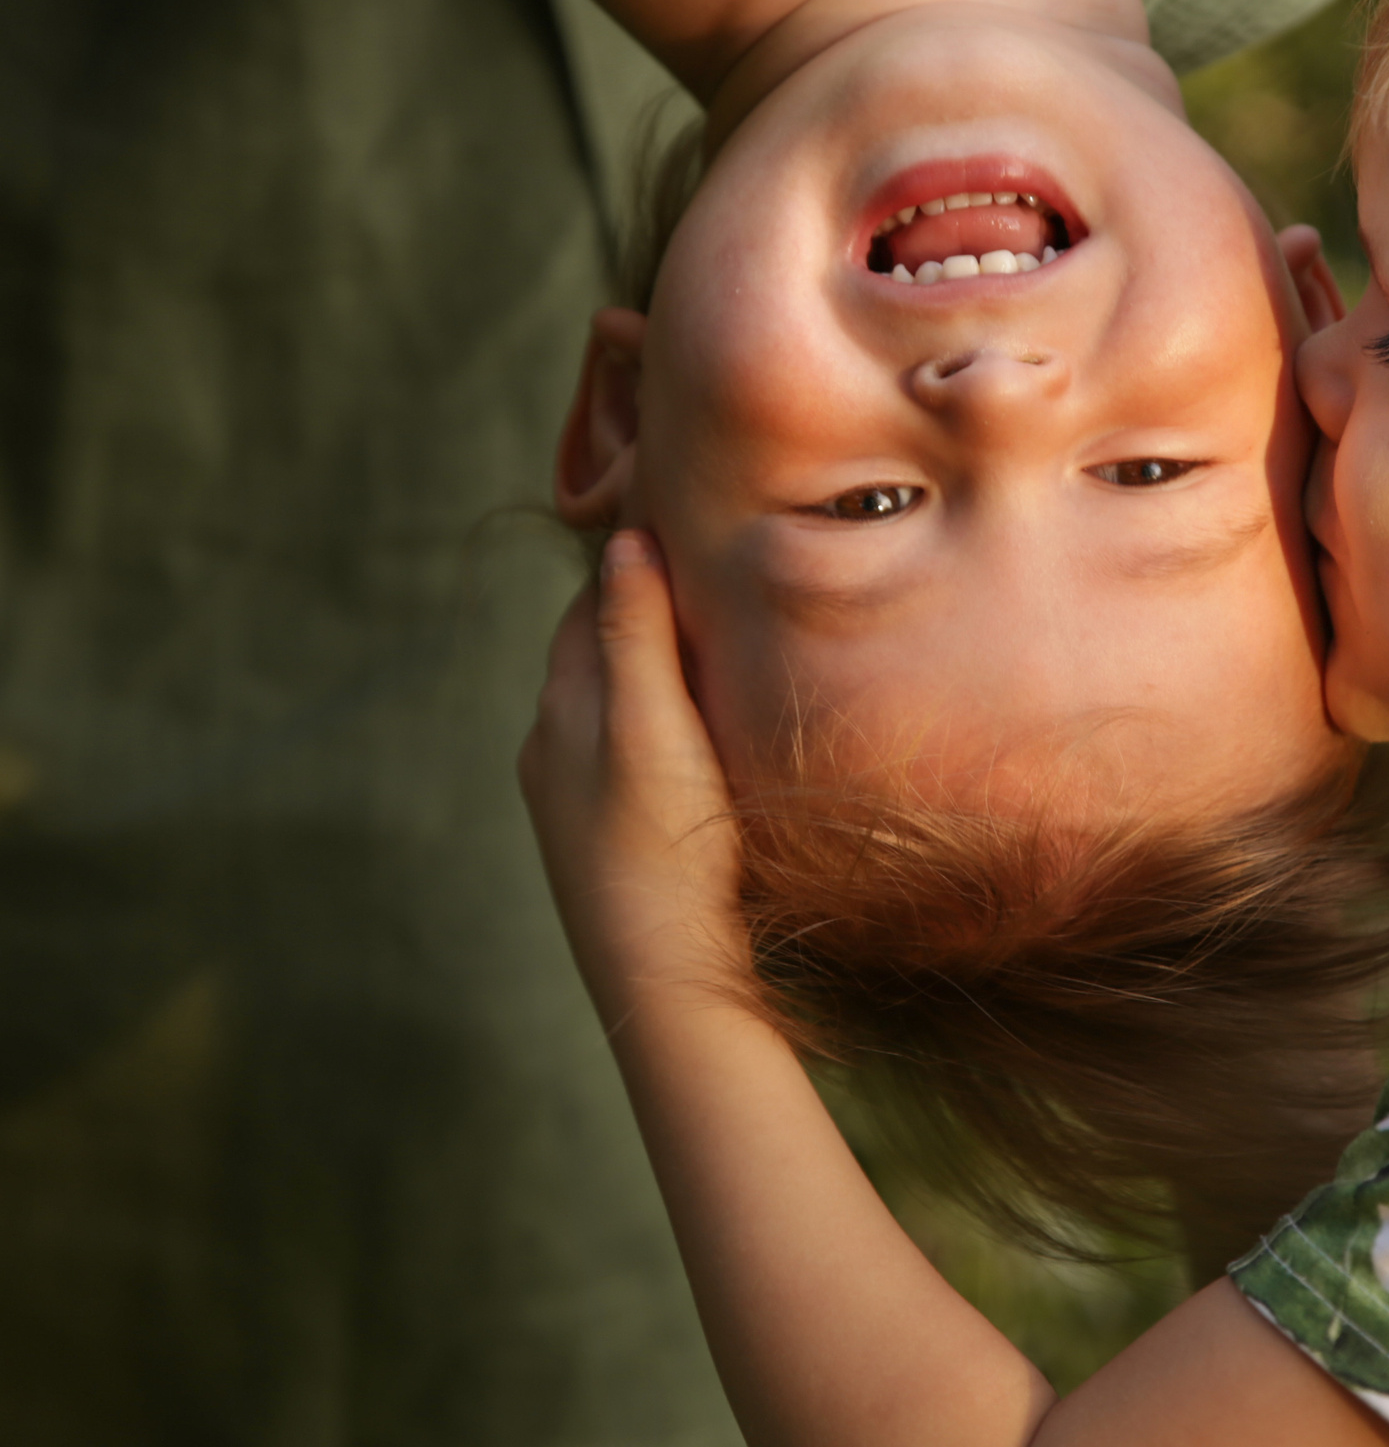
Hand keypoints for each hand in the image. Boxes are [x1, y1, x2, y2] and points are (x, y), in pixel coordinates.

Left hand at [519, 530, 747, 1002]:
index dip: (638, 562)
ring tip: (716, 652)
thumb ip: (635, 634)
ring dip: (651, 675)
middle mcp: (551, 748)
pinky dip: (657, 727)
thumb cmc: (664, 845)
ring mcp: (573, 800)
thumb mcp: (653, 725)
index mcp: (560, 708)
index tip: (691, 530)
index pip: (592, 603)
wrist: (661, 979)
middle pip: (596, 652)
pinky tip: (701, 741)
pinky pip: (625, 755)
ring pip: (610, 708)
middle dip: (643, 613)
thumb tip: (625, 540)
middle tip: (713, 580)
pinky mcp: (602, 841)